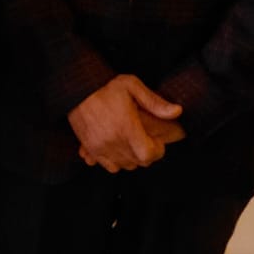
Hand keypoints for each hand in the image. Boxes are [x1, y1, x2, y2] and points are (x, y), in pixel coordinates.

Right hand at [67, 75, 183, 171]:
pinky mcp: (90, 149)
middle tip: (145, 139)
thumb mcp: (132, 86)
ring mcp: (100, 148)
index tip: (156, 141)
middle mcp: (113, 141)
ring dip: (132, 158)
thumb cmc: (106, 87)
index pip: (148, 155)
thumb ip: (155, 102)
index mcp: (126, 128)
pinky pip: (109, 166)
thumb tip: (177, 111)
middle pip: (138, 163)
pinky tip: (118, 148)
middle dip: (146, 154)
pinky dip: (116, 161)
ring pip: (124, 166)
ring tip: (132, 143)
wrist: (77, 89)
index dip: (157, 150)